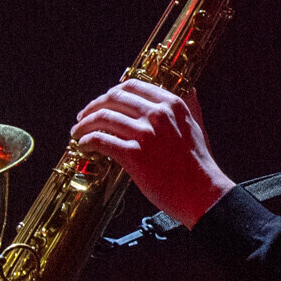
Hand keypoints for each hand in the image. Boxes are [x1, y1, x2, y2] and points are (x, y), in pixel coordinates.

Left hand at [73, 79, 233, 227]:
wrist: (203, 194)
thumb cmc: (200, 165)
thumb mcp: (198, 128)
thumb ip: (190, 107)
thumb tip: (190, 92)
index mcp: (172, 105)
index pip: (132, 86)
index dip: (111, 93)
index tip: (103, 103)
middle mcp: (158, 114)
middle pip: (113, 98)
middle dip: (93, 106)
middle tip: (83, 117)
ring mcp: (145, 134)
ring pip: (103, 118)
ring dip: (84, 125)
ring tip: (77, 133)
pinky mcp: (134, 155)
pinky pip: (101, 140)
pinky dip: (87, 141)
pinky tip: (84, 145)